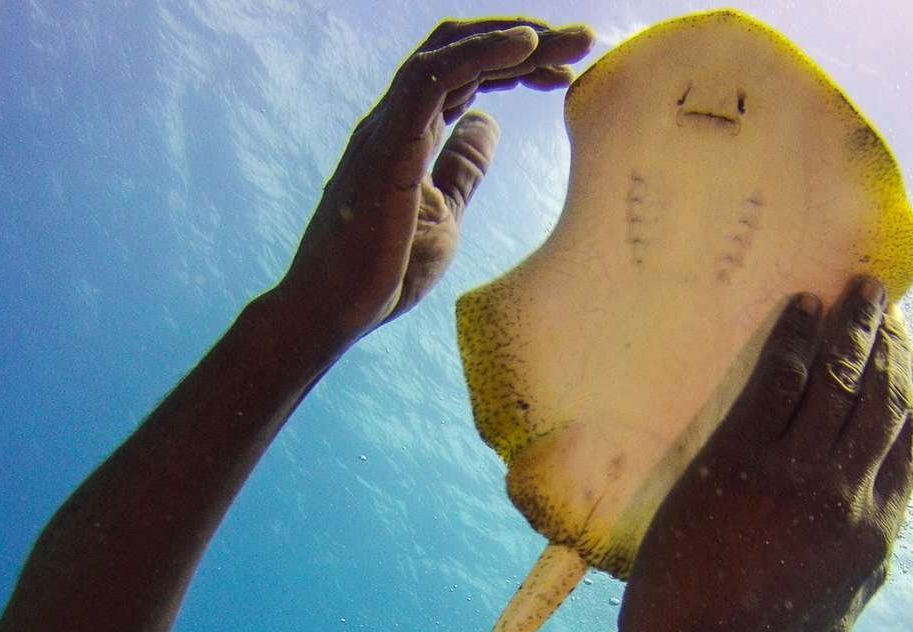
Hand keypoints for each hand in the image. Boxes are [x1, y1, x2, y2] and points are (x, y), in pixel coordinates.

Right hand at [278, 18, 593, 340]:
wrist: (329, 311)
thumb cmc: (380, 270)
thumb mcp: (445, 212)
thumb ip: (463, 167)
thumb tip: (489, 124)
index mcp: (411, 131)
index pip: (465, 72)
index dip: (517, 61)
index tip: (566, 72)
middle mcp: (397, 118)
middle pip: (463, 51)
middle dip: (527, 38)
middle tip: (583, 42)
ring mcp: (388, 128)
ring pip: (450, 53)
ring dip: (515, 37)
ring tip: (572, 42)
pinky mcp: (386, 148)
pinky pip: (430, 81)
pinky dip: (479, 54)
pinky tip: (527, 44)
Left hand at [609, 278, 912, 631]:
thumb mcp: (845, 604)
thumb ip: (872, 555)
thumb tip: (885, 512)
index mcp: (879, 528)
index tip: (906, 347)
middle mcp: (850, 494)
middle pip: (886, 396)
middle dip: (891, 340)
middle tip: (880, 299)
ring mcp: (797, 473)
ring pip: (842, 378)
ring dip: (853, 324)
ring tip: (856, 289)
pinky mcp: (742, 458)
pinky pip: (780, 381)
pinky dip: (796, 337)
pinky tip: (801, 309)